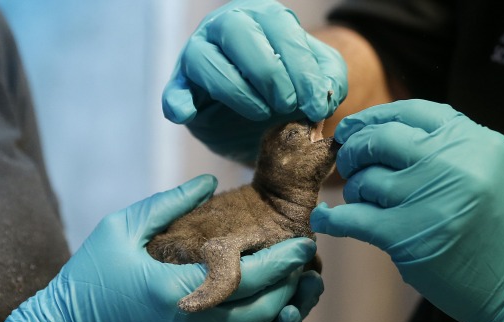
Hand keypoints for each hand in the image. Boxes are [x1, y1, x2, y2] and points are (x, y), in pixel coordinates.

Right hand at [0, 175, 322, 321]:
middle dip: (291, 287)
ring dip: (281, 319)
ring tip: (292, 295)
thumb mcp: (119, 231)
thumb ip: (169, 204)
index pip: (250, 276)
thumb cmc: (88, 282)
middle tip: (304, 267)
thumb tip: (210, 181)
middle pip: (263, 312)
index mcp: (176, 292)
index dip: (284, 260)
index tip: (304, 244)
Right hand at [162, 0, 346, 162]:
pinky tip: (186, 113)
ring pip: (205, 59)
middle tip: (286, 105)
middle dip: (268, 74)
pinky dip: (178, 102)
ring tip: (262, 113)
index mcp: (264, 18)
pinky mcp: (182, 86)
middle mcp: (228, 27)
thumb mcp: (317, 82)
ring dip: (238, 92)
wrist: (264, 122)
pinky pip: (174, 90)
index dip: (301, 69)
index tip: (316, 105)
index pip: (280, 28)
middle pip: (237, 32)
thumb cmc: (290, 91)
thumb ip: (329, 81)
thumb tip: (323, 96)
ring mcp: (200, 53)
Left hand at [311, 99, 503, 321]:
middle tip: (347, 160)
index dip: (374, 118)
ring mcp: (427, 197)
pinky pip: (353, 217)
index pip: (410, 112)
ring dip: (354, 189)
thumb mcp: (486, 168)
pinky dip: (332, 218)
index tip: (356, 128)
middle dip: (354, 149)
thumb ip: (443, 146)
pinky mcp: (406, 235)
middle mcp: (451, 161)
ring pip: (366, 180)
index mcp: (473, 139)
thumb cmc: (500, 227)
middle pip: (380, 139)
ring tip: (360, 198)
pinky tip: (325, 217)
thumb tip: (381, 134)